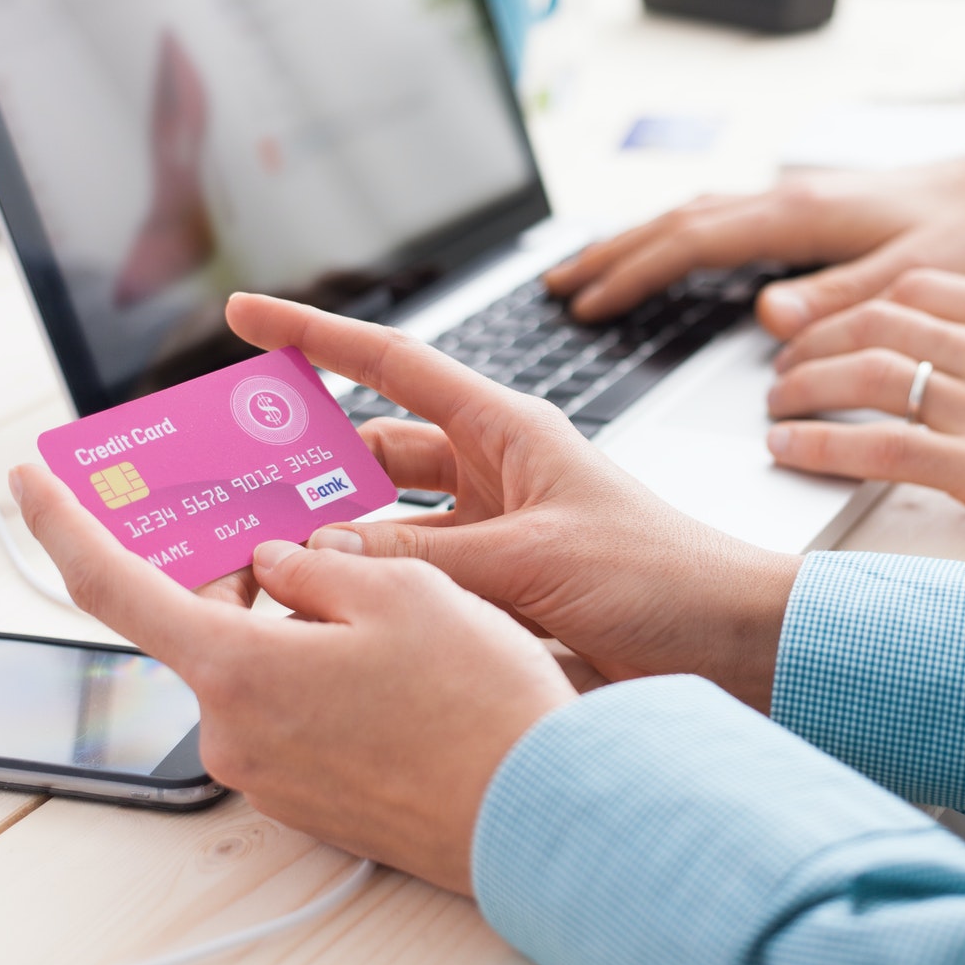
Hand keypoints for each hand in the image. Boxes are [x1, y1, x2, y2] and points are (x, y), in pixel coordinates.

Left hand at [11, 464, 575, 896]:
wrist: (537, 817)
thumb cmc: (479, 706)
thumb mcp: (404, 591)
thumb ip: (319, 565)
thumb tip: (276, 565)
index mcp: (236, 669)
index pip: (112, 585)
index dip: (62, 524)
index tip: (30, 481)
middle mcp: (233, 733)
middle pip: (202, 625)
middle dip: (237, 569)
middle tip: (285, 521)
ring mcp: (270, 777)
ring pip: (256, 669)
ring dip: (293, 624)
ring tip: (379, 595)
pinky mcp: (311, 802)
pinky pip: (291, 715)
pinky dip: (318, 673)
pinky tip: (393, 659)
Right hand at [225, 293, 801, 709]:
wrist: (736, 648)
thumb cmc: (663, 577)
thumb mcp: (532, 558)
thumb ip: (422, 557)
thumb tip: (316, 554)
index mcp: (507, 432)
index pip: (391, 366)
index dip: (315, 337)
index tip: (246, 316)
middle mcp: (493, 475)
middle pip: (373, 452)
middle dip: (307, 462)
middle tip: (229, 477)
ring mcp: (493, 536)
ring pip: (384, 525)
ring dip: (332, 539)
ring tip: (254, 552)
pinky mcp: (498, 596)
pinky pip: (414, 582)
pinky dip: (371, 594)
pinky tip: (324, 614)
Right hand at [543, 135, 964, 335]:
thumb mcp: (911, 279)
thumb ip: (839, 301)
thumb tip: (768, 320)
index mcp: (799, 216)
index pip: (692, 242)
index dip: (633, 273)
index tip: (586, 303)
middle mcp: (784, 199)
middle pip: (673, 222)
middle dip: (609, 254)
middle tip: (553, 287)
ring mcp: (789, 201)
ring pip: (689, 216)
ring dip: (633, 242)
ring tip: (585, 272)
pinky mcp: (801, 211)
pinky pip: (715, 221)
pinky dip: (671, 237)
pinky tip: (661, 255)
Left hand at [763, 270, 964, 578]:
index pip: (912, 288)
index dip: (852, 308)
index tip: (825, 330)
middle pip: (874, 323)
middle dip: (813, 346)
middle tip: (783, 372)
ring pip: (866, 375)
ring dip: (803, 391)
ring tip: (776, 409)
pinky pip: (879, 447)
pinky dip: (820, 445)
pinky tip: (791, 451)